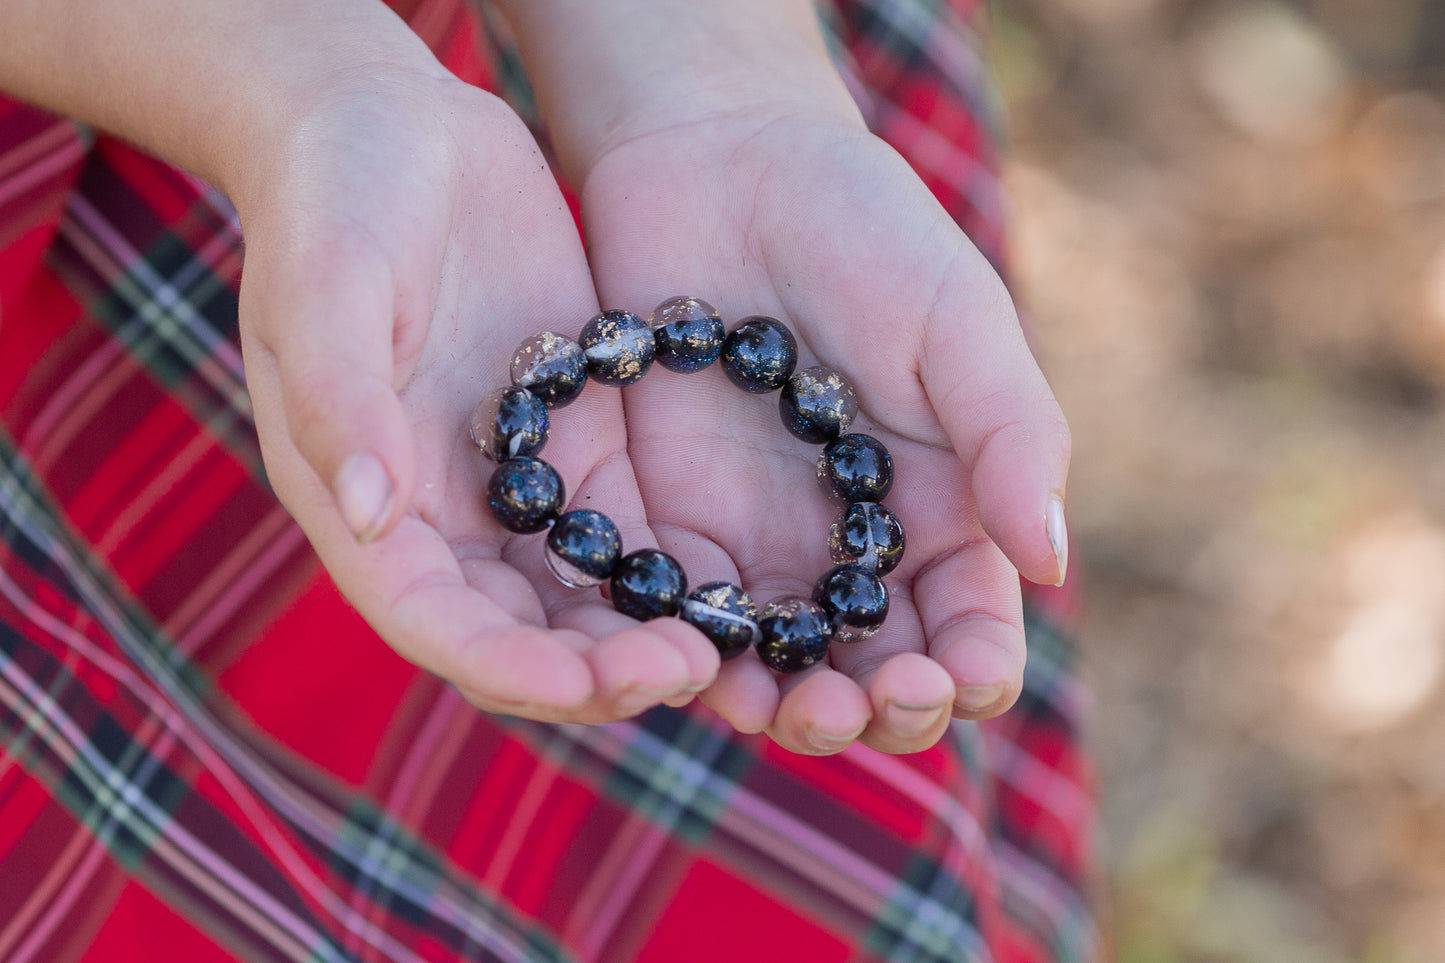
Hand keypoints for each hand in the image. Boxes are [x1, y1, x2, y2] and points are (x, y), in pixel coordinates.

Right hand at [233, 57, 717, 721]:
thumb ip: (339, 400)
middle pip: (520, 631)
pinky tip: (741, 587)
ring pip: (585, 601)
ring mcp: (521, 490)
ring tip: (723, 650)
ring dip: (643, 637)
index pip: (433, 619)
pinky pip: (633, 536)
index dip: (505, 662)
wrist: (395, 133)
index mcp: (366, 503)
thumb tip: (372, 517)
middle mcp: (445, 519)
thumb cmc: (334, 201)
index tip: (582, 682)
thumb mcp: (324, 286)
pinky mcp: (585, 451)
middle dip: (593, 672)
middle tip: (681, 670)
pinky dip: (676, 574)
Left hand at [577, 105, 1069, 753]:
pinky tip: (688, 666)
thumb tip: (1052, 562)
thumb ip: (1010, 432)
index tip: (955, 677)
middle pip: (872, 668)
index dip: (971, 670)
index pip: (969, 625)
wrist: (719, 160)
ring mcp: (756, 542)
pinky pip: (679, 615)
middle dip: (874, 710)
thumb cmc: (863, 228)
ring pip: (775, 665)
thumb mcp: (956, 318)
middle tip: (855, 705)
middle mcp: (850, 544)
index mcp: (940, 507)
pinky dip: (688, 656)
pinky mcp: (666, 523)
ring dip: (781, 707)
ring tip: (778, 709)